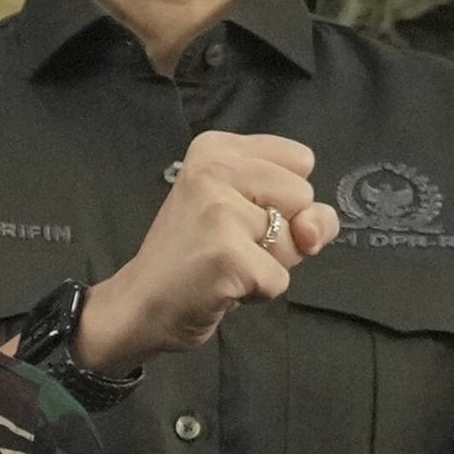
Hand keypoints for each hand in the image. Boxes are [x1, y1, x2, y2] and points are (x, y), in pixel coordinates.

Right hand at [76, 134, 341, 374]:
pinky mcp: (227, 254)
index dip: (283, 197)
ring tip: (224, 263)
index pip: (302, 160)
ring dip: (269, 263)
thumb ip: (301, 210)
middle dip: (280, 231)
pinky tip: (220, 284)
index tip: (240, 213)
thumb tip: (313, 228)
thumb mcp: (250, 217)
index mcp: (218, 148)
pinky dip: (257, 293)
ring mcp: (220, 211)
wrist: (139, 305)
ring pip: (295, 240)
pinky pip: (280, 279)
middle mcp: (216, 168)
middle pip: (304, 195)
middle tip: (229, 244)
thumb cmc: (194, 259)